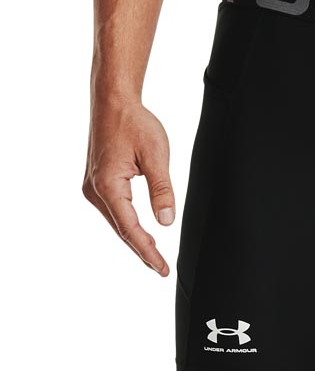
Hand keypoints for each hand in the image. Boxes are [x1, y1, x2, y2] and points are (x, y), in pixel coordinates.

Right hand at [83, 95, 174, 275]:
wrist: (112, 101)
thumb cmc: (134, 122)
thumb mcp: (156, 155)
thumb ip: (162, 190)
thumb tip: (166, 222)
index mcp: (108, 185)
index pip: (131, 229)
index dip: (148, 251)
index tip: (162, 268)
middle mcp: (94, 190)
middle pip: (121, 230)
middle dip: (142, 251)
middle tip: (162, 270)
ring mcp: (92, 187)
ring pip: (117, 223)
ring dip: (135, 239)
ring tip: (155, 257)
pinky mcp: (95, 183)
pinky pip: (114, 212)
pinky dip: (128, 225)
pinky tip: (141, 235)